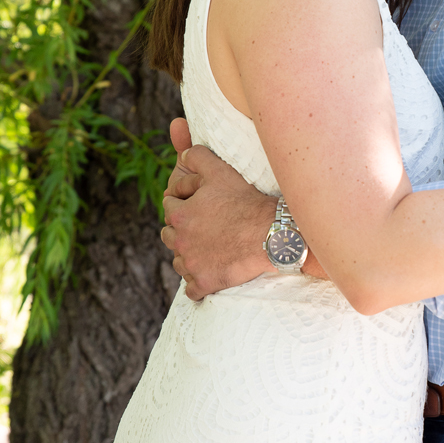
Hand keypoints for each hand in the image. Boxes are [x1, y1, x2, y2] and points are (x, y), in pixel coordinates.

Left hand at [160, 118, 278, 299]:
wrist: (274, 235)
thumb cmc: (248, 202)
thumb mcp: (222, 171)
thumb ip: (198, 157)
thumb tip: (183, 153)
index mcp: (180, 214)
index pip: (169, 206)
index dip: (185, 202)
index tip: (201, 205)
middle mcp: (180, 241)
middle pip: (169, 236)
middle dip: (182, 231)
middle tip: (204, 228)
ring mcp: (192, 264)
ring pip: (179, 262)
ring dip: (189, 256)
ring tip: (209, 249)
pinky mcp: (205, 283)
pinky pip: (193, 289)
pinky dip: (199, 283)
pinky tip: (212, 273)